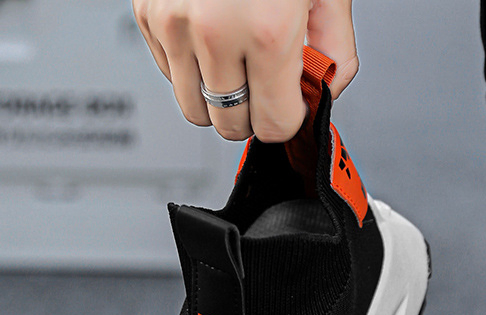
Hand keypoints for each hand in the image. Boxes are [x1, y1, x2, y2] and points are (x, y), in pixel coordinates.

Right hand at [132, 0, 357, 141]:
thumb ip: (333, 54)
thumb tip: (318, 91)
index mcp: (266, 32)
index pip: (273, 125)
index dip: (287, 120)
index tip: (291, 107)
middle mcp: (213, 31)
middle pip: (229, 124)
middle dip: (253, 114)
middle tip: (266, 87)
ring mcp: (173, 21)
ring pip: (193, 107)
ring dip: (220, 96)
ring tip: (238, 64)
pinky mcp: (146, 11)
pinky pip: (168, 72)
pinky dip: (192, 68)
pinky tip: (212, 39)